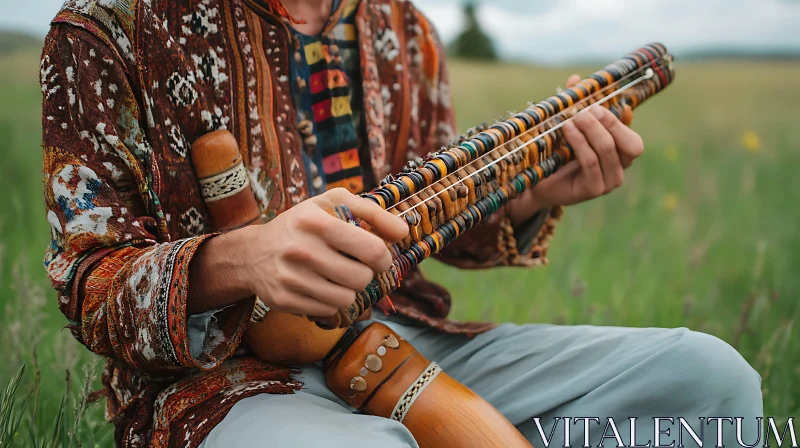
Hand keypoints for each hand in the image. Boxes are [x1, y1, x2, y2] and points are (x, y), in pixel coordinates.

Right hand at [241, 188, 407, 316]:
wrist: (253, 253)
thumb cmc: (302, 224)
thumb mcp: (332, 203)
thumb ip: (371, 212)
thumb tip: (403, 231)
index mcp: (316, 221)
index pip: (371, 249)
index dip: (384, 257)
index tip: (380, 257)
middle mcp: (301, 249)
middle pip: (362, 278)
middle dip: (366, 274)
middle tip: (357, 267)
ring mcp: (291, 277)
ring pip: (348, 298)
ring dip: (350, 290)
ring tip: (339, 277)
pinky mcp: (284, 300)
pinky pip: (329, 310)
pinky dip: (332, 302)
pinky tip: (321, 287)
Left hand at [508, 74, 643, 224]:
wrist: (535, 184)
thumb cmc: (555, 155)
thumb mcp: (567, 127)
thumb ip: (574, 105)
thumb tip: (576, 78)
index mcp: (619, 157)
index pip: (634, 140)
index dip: (624, 122)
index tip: (605, 104)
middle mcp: (618, 170)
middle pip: (631, 145)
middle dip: (610, 123)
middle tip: (586, 111)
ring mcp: (608, 183)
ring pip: (608, 150)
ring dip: (591, 130)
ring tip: (572, 118)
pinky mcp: (592, 189)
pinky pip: (591, 161)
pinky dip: (580, 143)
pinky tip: (568, 130)